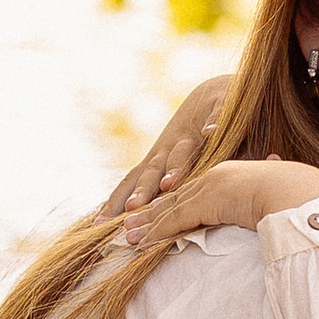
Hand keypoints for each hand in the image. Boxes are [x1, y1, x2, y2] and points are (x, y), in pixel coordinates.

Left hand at [94, 77, 233, 221]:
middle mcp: (171, 146)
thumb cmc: (196, 139)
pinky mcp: (218, 110)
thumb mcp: (177, 166)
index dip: (117, 202)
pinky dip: (213, 125)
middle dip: (143, 190)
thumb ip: (168, 194)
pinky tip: (211, 131)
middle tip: (133, 207)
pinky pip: (216, 117)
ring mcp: (194, 131)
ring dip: (175, 166)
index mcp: (159, 160)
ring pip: (182, 150)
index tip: (100, 224)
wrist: (218, 93)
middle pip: (154, 170)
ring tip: (169, 182)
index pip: (133, 182)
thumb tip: (146, 224)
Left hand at [113, 158, 318, 248]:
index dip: (173, 204)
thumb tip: (278, 220)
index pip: (195, 191)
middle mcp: (217, 176)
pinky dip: (157, 233)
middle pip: (177, 197)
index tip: (156, 213)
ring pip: (171, 209)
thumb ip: (266, 210)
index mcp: (231, 176)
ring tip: (127, 238)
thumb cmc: (299, 201)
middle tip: (130, 225)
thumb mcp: (276, 204)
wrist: (302, 194)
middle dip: (151, 212)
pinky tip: (141, 243)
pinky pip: (176, 219)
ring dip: (147, 225)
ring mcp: (210, 186)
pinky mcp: (207, 201)